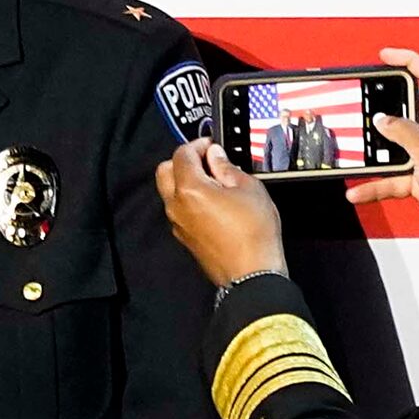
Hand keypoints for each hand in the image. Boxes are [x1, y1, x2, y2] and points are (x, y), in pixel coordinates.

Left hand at [154, 138, 287, 286]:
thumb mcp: (249, 189)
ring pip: (170, 192)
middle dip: (183, 160)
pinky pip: (179, 211)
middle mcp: (176, 205)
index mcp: (189, 188)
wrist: (252, 274)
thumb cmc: (253, 233)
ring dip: (184, 181)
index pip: (182, 154)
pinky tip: (213, 203)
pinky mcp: (185, 238)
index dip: (197, 144)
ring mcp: (178, 224)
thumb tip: (216, 155)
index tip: (211, 144)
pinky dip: (189, 201)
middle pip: (166, 171)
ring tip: (213, 182)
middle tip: (207, 160)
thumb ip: (227, 167)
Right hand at [346, 47, 418, 259]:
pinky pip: (392, 176)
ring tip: (354, 147)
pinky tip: (357, 190)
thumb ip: (403, 133)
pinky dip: (375, 183)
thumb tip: (382, 119)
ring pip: (395, 143)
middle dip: (384, 103)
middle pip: (409, 107)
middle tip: (362, 99)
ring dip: (375, 149)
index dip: (410, 60)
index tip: (385, 56)